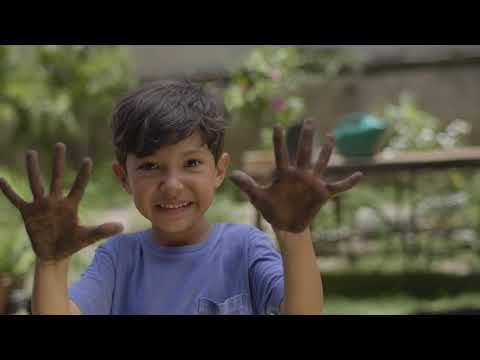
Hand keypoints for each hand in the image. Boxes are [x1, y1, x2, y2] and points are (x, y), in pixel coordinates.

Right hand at [0, 143, 122, 262]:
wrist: (54, 254)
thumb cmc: (72, 243)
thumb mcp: (88, 237)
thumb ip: (103, 230)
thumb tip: (122, 227)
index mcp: (71, 205)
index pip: (78, 186)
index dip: (83, 175)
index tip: (87, 160)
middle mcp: (56, 201)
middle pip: (57, 177)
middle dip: (58, 162)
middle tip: (60, 144)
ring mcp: (41, 205)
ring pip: (36, 183)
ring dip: (33, 169)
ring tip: (31, 152)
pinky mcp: (28, 212)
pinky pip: (16, 199)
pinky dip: (8, 191)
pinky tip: (0, 179)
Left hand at [230, 120, 362, 232]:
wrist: (286, 225)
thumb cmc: (272, 209)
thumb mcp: (258, 198)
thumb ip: (248, 186)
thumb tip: (233, 175)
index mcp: (284, 173)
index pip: (280, 154)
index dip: (279, 140)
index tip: (277, 125)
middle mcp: (300, 174)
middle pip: (303, 152)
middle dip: (306, 137)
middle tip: (309, 120)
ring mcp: (312, 182)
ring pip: (321, 163)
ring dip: (326, 151)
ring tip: (330, 136)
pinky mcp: (322, 193)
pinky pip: (338, 186)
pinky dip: (348, 182)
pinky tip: (360, 174)